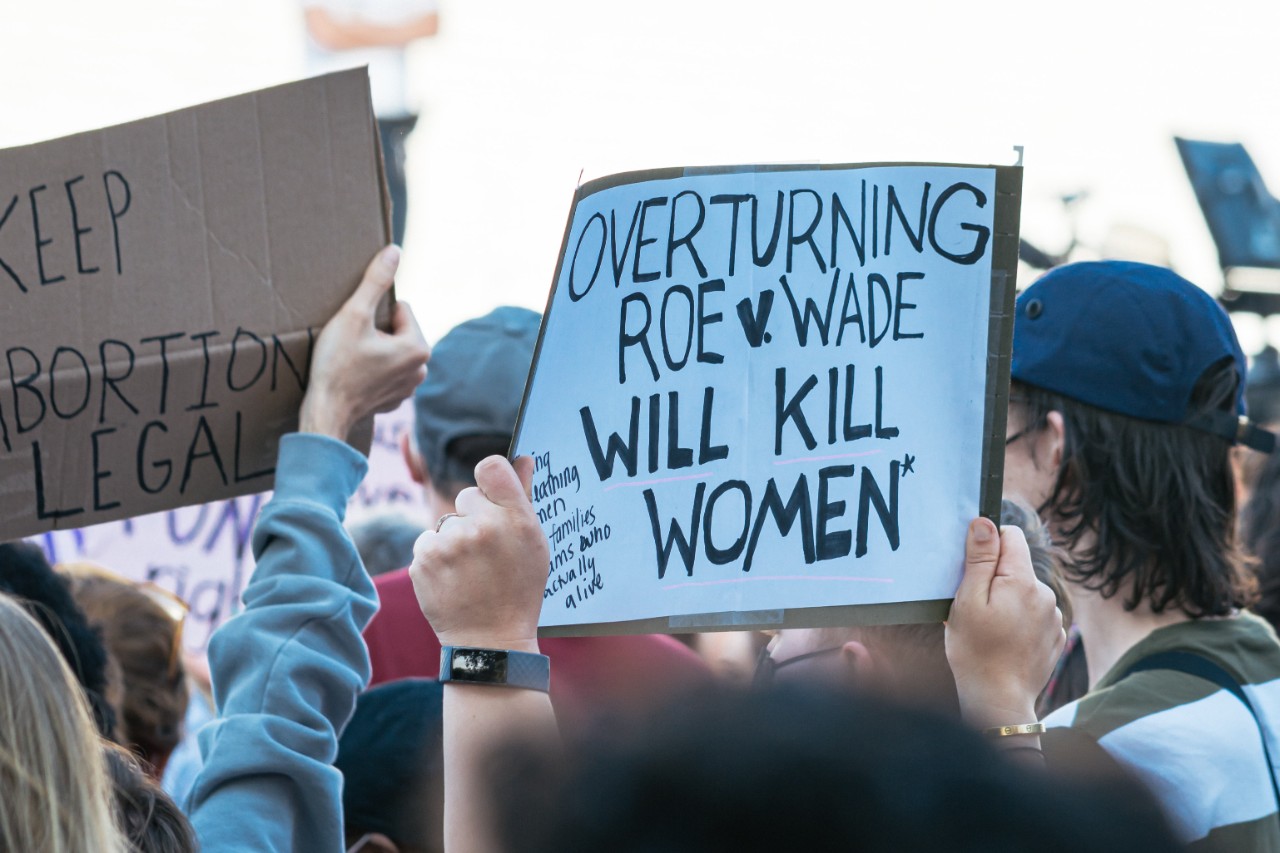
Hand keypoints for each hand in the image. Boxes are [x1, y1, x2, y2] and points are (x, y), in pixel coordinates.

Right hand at [299, 246, 429, 440]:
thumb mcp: (354, 315)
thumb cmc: (337, 364)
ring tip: (353, 360)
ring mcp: (409, 387)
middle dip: (376, 332)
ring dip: (374, 349)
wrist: (325, 412)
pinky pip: (385, 370)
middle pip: (397, 330)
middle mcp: (421, 369)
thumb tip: (394, 251)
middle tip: (353, 346)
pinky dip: (372, 369)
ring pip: (391, 349)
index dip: (373, 315)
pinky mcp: (395, 399)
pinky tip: (354, 376)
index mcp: (418, 347)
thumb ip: (375, 282)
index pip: (399, 310)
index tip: (358, 331)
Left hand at [409, 456, 547, 650]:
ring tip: (470, 571)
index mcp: (515, 519)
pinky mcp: (423, 561)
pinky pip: (427, 542)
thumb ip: (523, 497)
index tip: (491, 497)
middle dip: (474, 516)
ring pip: (446, 522)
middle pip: (466, 496)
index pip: (490, 466)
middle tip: (486, 551)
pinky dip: (437, 558)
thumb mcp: (533, 543)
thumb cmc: (518, 589)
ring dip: (454, 540)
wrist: (490, 641)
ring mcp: (450, 544)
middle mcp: (482, 527)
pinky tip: (453, 579)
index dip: (490, 480)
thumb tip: (522, 458)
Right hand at [945, 518, 1065, 729]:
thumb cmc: (976, 650)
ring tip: (990, 629)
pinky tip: (1005, 641)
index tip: (972, 569)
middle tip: (975, 606)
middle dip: (995, 577)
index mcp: (1022, 580)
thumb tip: (984, 522)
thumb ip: (979, 559)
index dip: (988, 546)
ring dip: (1008, 600)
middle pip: (1017, 565)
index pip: (1011, 536)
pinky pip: (1034, 614)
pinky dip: (1019, 620)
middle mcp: (1045, 594)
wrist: (999, 700)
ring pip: (1025, 591)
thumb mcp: (967, 600)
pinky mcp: (1056, 636)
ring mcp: (1053, 616)